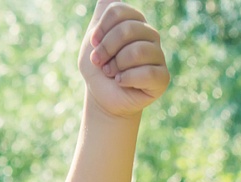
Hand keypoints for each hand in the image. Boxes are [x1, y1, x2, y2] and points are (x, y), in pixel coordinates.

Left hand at [79, 0, 169, 117]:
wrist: (101, 98)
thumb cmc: (98, 68)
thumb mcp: (92, 41)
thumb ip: (102, 15)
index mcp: (135, 23)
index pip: (118, 10)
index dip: (101, 28)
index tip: (93, 43)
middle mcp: (150, 36)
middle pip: (128, 29)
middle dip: (106, 49)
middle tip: (100, 63)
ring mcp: (158, 55)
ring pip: (137, 51)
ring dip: (116, 65)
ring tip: (111, 73)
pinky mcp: (162, 77)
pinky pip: (146, 72)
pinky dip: (126, 79)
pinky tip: (121, 82)